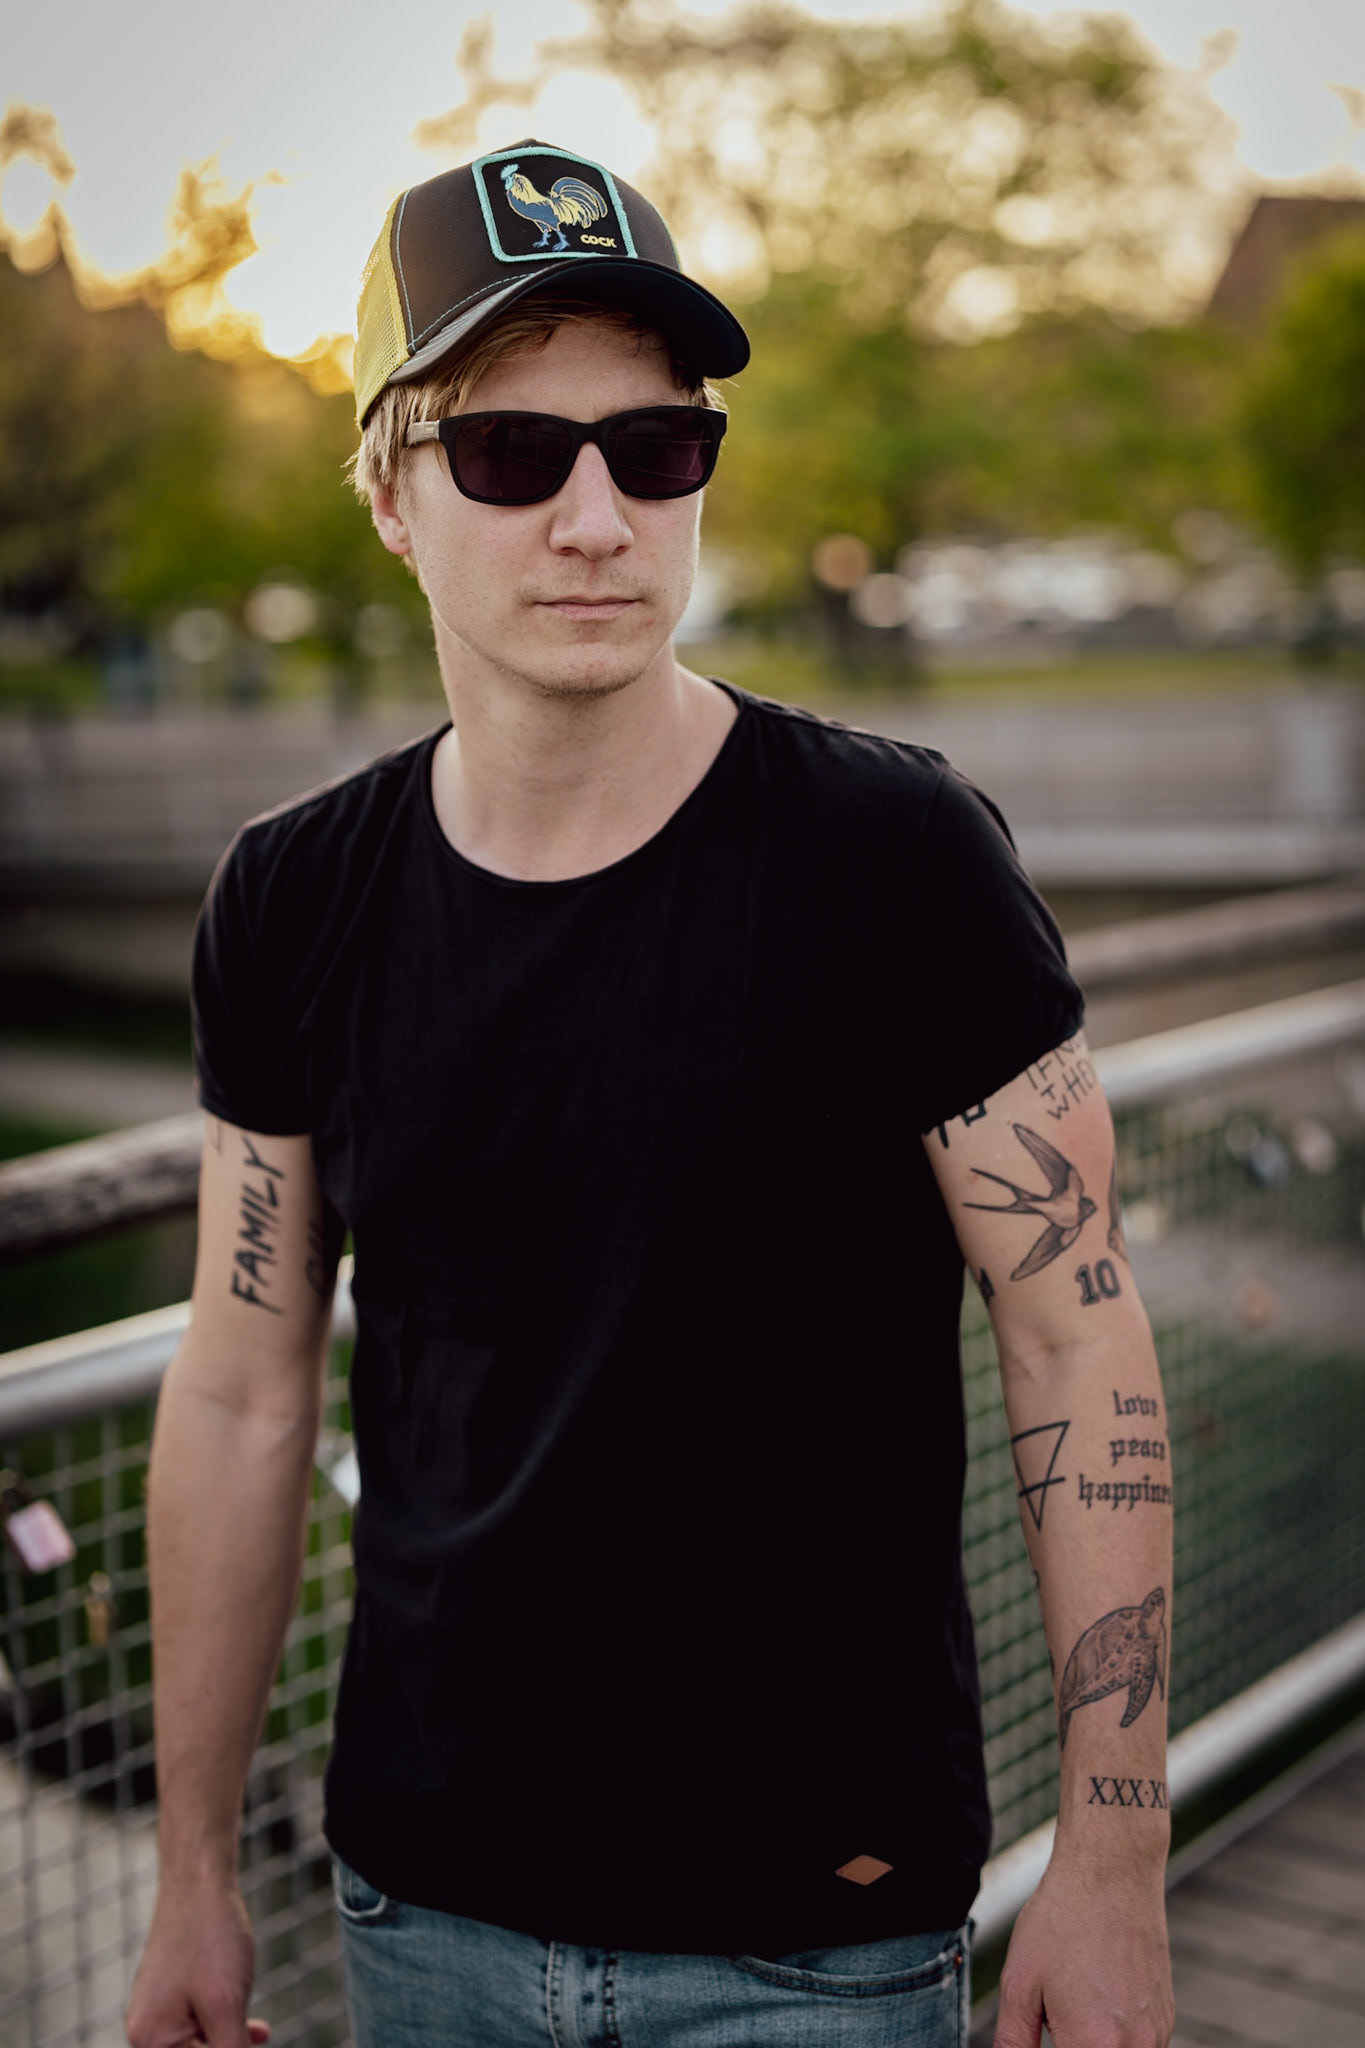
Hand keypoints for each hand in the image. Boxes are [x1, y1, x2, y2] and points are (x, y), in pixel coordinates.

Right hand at [125, 1874, 270, 2047]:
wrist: (199, 1879)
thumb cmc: (210, 1939)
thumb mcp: (226, 2006)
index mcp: (149, 2041)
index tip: (241, 2040)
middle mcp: (146, 2029)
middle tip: (255, 2038)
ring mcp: (159, 2008)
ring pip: (201, 2042)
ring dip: (230, 2040)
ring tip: (258, 2031)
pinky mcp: (174, 1990)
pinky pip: (201, 2022)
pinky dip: (227, 2025)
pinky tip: (256, 2029)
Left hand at [993, 1853, 1172, 2047]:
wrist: (1111, 1871)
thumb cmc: (1063, 1919)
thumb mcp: (1019, 1982)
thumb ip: (1014, 2041)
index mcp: (1094, 2045)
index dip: (1055, 2045)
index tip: (1049, 2026)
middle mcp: (1135, 2047)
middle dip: (1072, 2042)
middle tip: (1057, 2013)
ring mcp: (1156, 2033)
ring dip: (1095, 2043)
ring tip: (1076, 1999)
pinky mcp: (1166, 2015)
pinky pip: (1140, 2045)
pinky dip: (1116, 2035)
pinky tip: (1097, 1994)